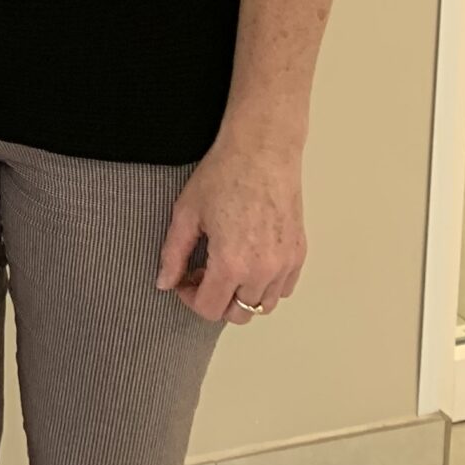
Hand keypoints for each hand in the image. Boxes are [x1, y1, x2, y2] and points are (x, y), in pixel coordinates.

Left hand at [154, 126, 306, 324]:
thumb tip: (164, 283)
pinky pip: (283, 288)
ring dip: (242, 295)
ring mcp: (285, 264)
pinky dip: (266, 285)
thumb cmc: (223, 175)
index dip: (190, 298)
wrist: (262, 150)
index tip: (183, 279)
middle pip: (239, 314)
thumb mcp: (186, 213)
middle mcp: (263, 271)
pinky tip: (249, 259)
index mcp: (232, 263)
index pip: (210, 309)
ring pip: (263, 305)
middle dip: (216, 299)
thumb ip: (173, 254)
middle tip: (202, 271)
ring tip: (227, 265)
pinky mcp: (299, 253)